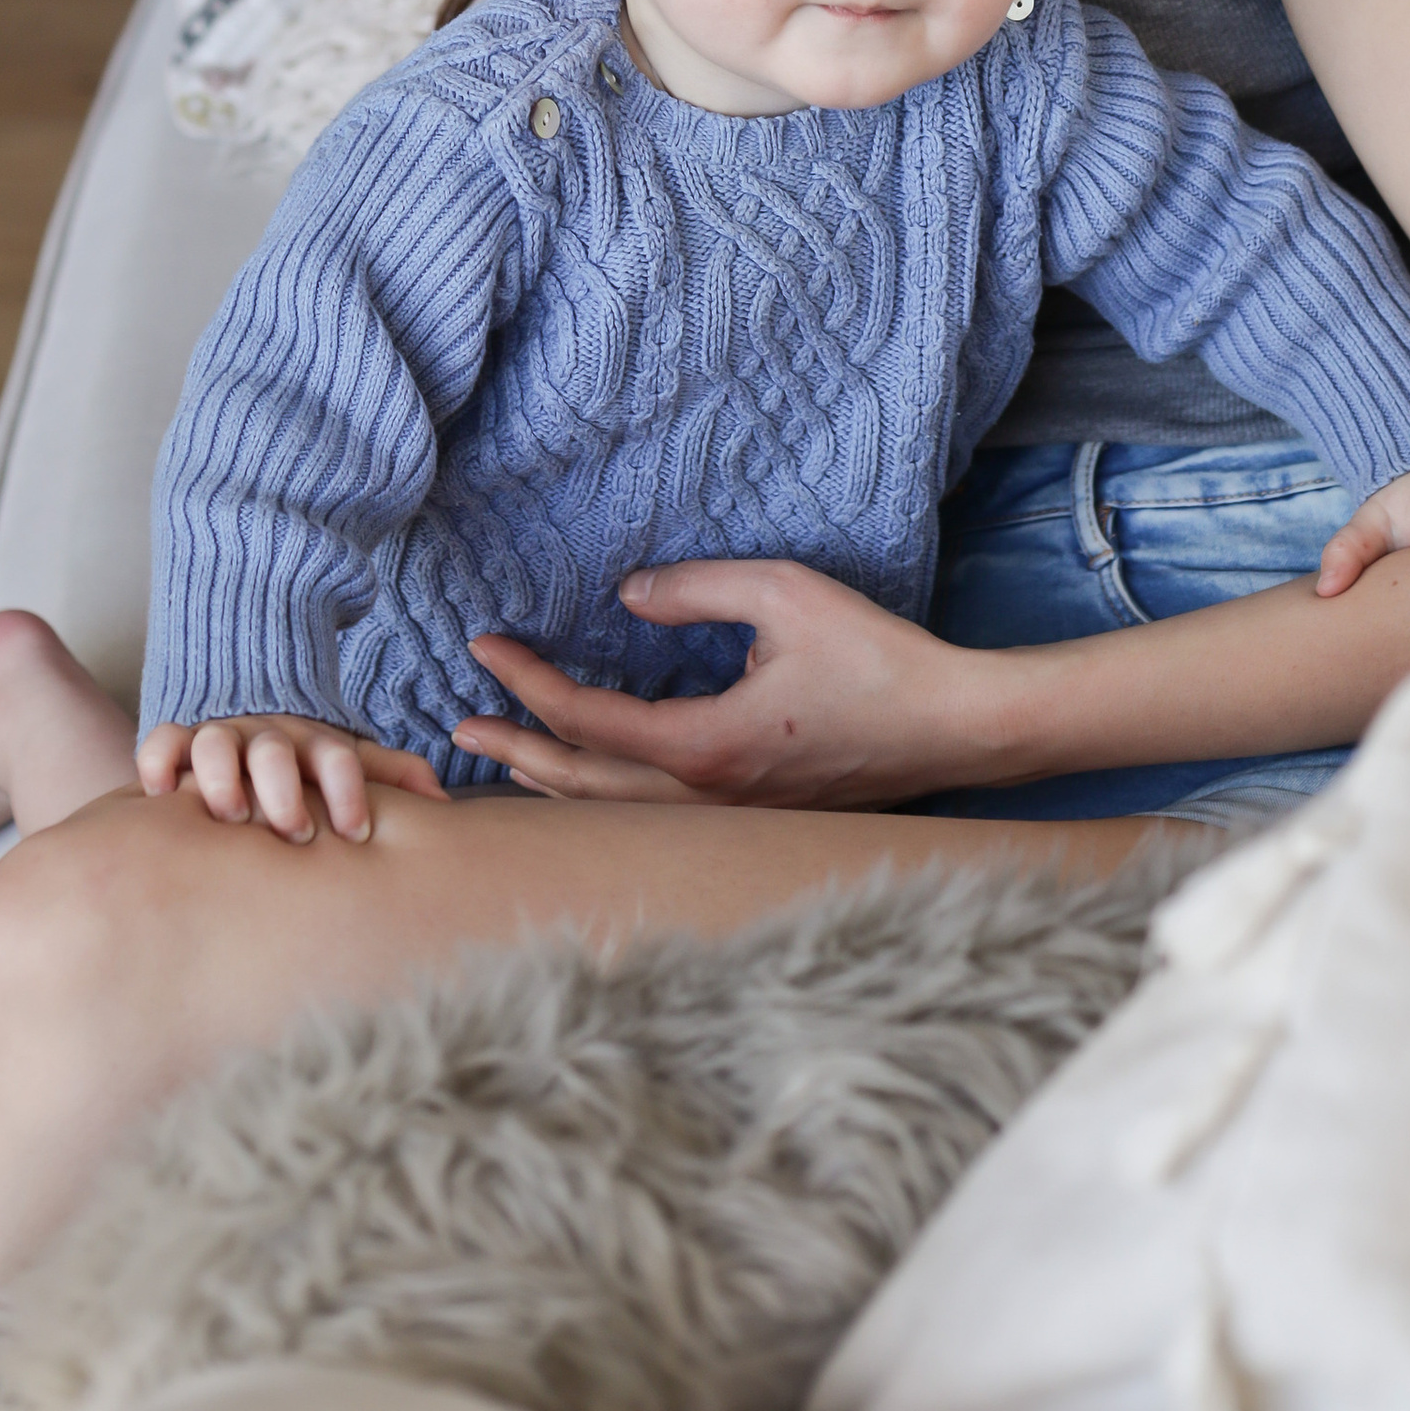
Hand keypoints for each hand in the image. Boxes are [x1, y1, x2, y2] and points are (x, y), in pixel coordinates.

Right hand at [134, 713, 451, 841]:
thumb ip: (391, 777)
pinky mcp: (177, 746)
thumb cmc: (304, 768)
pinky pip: (160, 743)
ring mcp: (220, 738)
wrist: (247, 721)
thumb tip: (443, 803)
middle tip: (295, 833)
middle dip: (285, 789)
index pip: (338, 757)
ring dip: (222, 776)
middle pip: (276, 750)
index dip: (349, 790)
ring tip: (232, 815)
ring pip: (216, 743)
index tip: (356, 832)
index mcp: (314, 744)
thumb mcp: (346, 765)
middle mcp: (268, 737)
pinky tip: (161, 794)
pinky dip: (157, 763)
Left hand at [456, 559, 1001, 808]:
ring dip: (551, 786)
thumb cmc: (876, 657)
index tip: (485, 647)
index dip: (528, 684)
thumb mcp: (782, 594)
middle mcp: (706, 799)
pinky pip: (652, 818)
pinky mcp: (754, 819)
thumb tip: (626, 597)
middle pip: (581, 788)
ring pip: (614, 815)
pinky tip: (593, 783)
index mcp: (705, 746)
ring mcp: (731, 819)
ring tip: (504, 762)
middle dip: (514, 751)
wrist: (952, 725)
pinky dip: (602, 801)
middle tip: (456, 725)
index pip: (587, 721)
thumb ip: (696, 590)